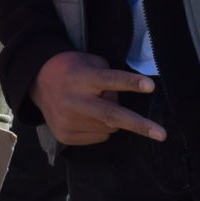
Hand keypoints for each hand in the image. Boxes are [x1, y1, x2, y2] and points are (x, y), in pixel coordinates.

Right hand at [30, 51, 164, 146]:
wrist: (38, 81)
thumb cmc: (73, 69)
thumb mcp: (91, 62)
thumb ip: (109, 78)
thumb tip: (124, 99)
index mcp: (83, 78)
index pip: (110, 79)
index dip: (130, 83)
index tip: (150, 86)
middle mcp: (75, 101)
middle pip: (112, 114)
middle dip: (139, 124)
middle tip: (161, 134)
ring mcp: (69, 121)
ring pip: (109, 128)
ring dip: (114, 119)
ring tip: (98, 104)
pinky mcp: (66, 136)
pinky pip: (99, 137)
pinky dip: (102, 128)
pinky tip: (89, 116)